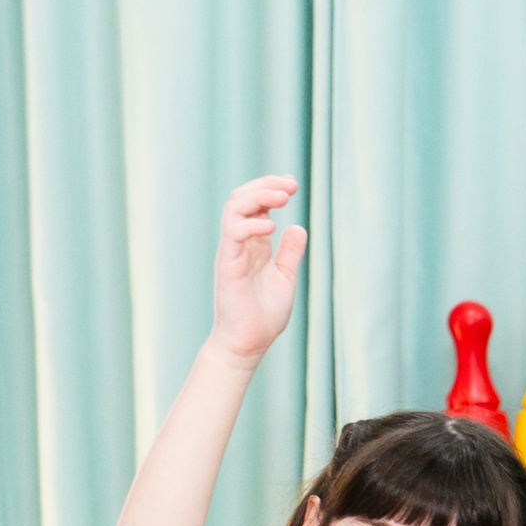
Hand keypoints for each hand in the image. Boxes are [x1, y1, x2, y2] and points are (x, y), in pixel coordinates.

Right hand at [209, 176, 306, 364]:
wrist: (249, 341)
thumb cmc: (264, 314)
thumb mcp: (285, 277)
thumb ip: (289, 253)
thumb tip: (298, 227)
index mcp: (254, 244)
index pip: (256, 205)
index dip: (272, 189)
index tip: (293, 184)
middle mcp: (240, 243)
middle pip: (242, 198)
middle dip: (265, 185)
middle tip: (291, 185)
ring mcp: (231, 251)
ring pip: (233, 209)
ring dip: (258, 197)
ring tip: (282, 197)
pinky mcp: (227, 264)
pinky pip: (232, 234)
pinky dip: (251, 224)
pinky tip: (271, 225)